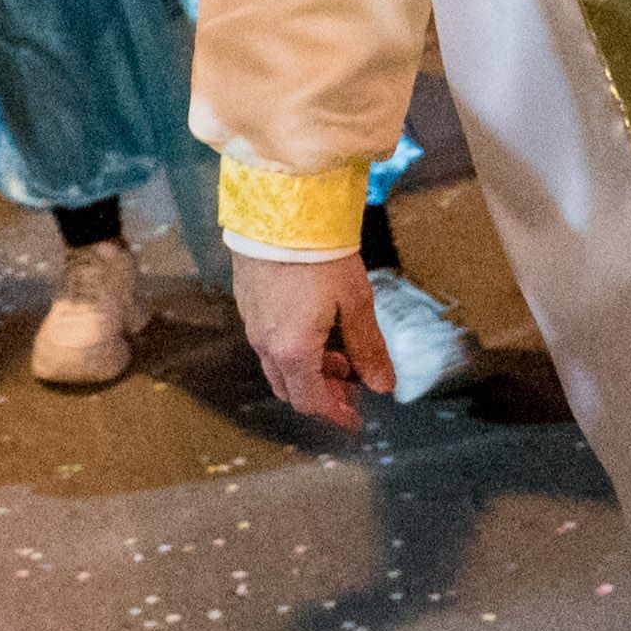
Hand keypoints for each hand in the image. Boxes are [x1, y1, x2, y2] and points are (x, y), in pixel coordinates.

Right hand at [234, 253, 394, 428]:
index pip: (312, 401)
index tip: (356, 419)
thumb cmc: (320, 256)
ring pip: (277, 364)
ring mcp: (251, 322)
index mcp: (293, 351)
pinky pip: (267, 340)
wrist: (279, 211)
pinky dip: (291, 347)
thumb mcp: (356, 303)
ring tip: (337, 349)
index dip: (336, 415)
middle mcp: (266, 343)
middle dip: (322, 393)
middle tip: (352, 383)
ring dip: (307, 369)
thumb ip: (369, 349)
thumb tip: (384, 385)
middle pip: (291, 388)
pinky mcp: (246, 301)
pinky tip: (313, 325)